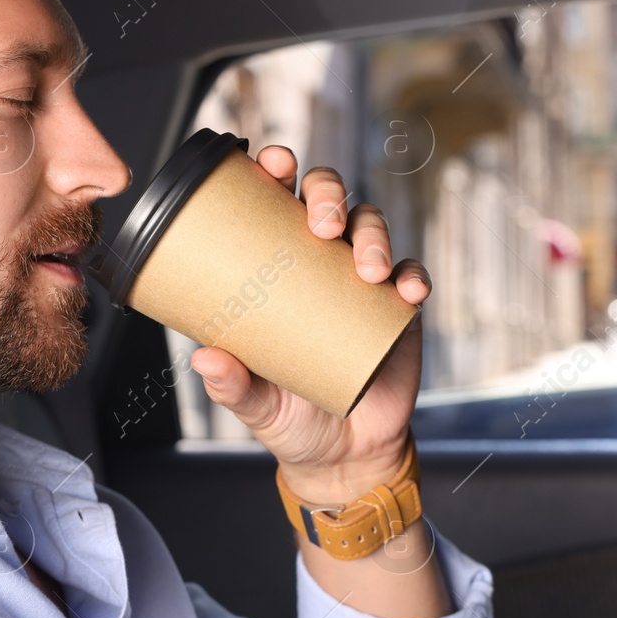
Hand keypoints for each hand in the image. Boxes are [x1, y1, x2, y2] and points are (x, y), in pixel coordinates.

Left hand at [188, 146, 429, 505]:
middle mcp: (320, 263)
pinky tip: (405, 292)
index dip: (277, 170)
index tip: (272, 163)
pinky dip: (411, 276)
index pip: (276, 202)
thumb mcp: (256, 403)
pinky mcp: (399, 309)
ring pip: (373, 228)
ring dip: (374, 236)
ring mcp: (362, 282)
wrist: (342, 454)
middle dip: (329, 194)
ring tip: (367, 270)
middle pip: (330, 199)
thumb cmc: (290, 417)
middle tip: (323, 224)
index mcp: (277, 267)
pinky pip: (411, 276)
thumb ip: (232, 386)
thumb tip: (204, 359)